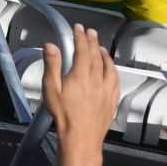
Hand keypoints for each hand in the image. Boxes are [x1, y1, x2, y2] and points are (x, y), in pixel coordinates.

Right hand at [42, 26, 120, 165]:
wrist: (81, 137)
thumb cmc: (64, 114)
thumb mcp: (51, 88)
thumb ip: (52, 65)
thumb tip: (51, 45)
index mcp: (81, 75)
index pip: (83, 50)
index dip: (81, 37)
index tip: (79, 28)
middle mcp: (97, 80)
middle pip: (96, 56)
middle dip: (93, 42)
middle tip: (91, 32)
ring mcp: (107, 90)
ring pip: (108, 67)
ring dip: (104, 54)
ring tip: (101, 47)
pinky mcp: (112, 100)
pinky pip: (115, 80)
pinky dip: (113, 69)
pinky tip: (110, 69)